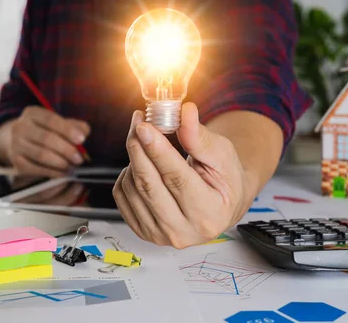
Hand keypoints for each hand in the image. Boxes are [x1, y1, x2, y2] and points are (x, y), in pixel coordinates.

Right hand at [6, 106, 89, 176]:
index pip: (51, 119)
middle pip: (46, 138)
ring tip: (73, 166)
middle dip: (66, 150)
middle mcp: (20, 127)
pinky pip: (36, 169)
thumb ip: (73, 125)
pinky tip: (63, 173)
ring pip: (41, 155)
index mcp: (32, 113)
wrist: (18, 142)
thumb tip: (84, 131)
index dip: (67, 130)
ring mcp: (16, 145)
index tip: (82, 139)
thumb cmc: (45, 131)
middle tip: (79, 159)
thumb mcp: (58, 123)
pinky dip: (52, 172)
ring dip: (61, 162)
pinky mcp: (16, 162)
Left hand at [113, 103, 248, 248]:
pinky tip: (144, 165)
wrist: (221, 204)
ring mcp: (160, 236)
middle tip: (138, 124)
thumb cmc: (225, 180)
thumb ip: (200, 136)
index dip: (158, 150)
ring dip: (135, 159)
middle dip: (139, 149)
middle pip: (150, 185)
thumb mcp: (222, 155)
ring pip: (132, 189)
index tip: (144, 127)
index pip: (177, 179)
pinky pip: (122, 197)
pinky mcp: (143, 232)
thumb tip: (186, 112)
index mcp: (210, 214)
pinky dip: (127, 175)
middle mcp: (183, 232)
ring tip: (148, 144)